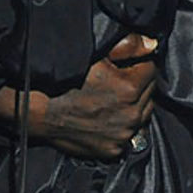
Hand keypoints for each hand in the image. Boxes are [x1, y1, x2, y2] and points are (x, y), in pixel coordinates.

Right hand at [0, 33, 157, 157]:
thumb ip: (128, 46)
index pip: (150, 69)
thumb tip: (152, 44)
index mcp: (130, 88)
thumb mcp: (97, 55)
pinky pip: (129, 134)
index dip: (138, 64)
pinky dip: (123, 125)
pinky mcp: (114, 149)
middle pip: (149, 92)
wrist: (41, 112)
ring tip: (113, 98)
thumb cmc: (65, 80)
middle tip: (118, 80)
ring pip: (142, 113)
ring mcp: (123, 134)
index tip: (125, 65)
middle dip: (138, 84)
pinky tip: (107, 117)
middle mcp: (132, 114)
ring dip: (134, 105)